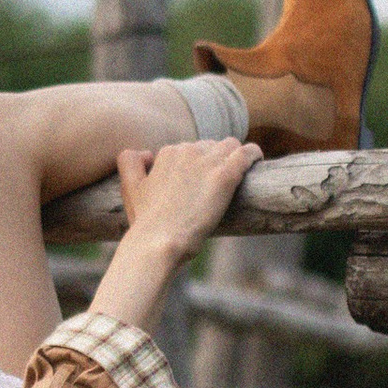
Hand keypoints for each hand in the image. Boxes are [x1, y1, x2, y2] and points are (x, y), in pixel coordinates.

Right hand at [88, 138, 260, 333]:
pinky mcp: (225, 175)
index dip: (198, 166)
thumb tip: (145, 152)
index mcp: (166, 153)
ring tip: (240, 174)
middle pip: (211, 147)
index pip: (191, 149)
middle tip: (218, 186)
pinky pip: (247, 153)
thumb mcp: (129, 188)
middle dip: (216, 162)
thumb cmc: (146, 222)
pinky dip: (254, 155)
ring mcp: (207, 162)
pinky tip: (258, 162)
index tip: (202, 183)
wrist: (158, 242)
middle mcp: (187, 151)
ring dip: (235, 157)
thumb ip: (130, 163)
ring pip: (230, 145)